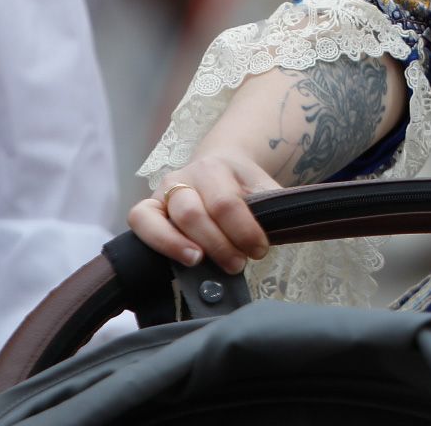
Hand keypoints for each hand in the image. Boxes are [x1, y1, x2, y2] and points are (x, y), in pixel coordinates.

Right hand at [127, 151, 279, 274]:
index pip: (226, 203)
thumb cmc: (241, 186)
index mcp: (215, 168)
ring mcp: (162, 192)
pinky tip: (181, 259)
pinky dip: (158, 242)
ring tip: (204, 263)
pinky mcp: (146, 208)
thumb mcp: (261, 188)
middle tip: (238, 263)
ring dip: (184, 247)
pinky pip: (140, 221)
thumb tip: (291, 224)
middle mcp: (184, 177)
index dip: (244, 231)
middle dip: (218, 244)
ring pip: (166, 219)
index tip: (260, 250)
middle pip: (194, 214)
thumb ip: (272, 205)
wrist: (218, 168)